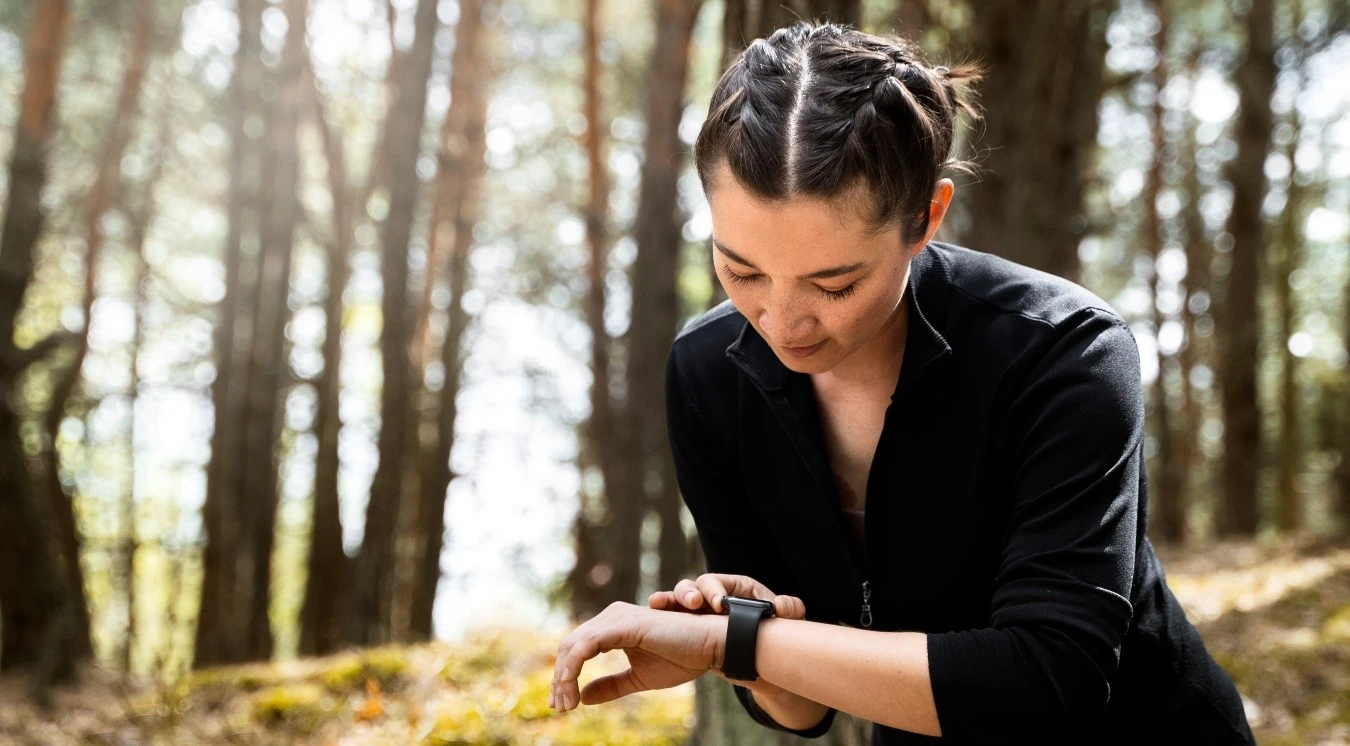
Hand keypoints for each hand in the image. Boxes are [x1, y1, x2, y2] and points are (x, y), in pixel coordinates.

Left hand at [548, 601, 725, 711]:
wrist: (711, 646)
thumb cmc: (682, 657)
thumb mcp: (639, 678)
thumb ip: (612, 685)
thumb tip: (584, 697)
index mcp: (613, 627)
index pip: (577, 649)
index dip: (564, 676)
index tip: (563, 704)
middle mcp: (611, 617)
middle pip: (569, 646)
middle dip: (560, 679)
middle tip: (559, 707)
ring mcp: (616, 618)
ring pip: (573, 646)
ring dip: (564, 676)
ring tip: (565, 703)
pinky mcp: (623, 624)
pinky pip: (587, 645)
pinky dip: (574, 668)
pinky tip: (573, 689)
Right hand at [647, 573, 806, 619]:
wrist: (756, 649)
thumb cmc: (768, 626)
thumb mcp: (782, 618)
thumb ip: (790, 609)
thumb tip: (785, 605)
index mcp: (732, 588)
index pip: (718, 583)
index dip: (716, 591)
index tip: (719, 606)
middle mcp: (710, 594)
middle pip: (694, 587)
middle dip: (690, 594)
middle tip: (693, 604)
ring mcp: (695, 609)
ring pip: (677, 598)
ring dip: (668, 600)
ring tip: (659, 604)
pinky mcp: (684, 623)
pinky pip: (667, 613)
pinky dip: (659, 610)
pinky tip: (651, 610)